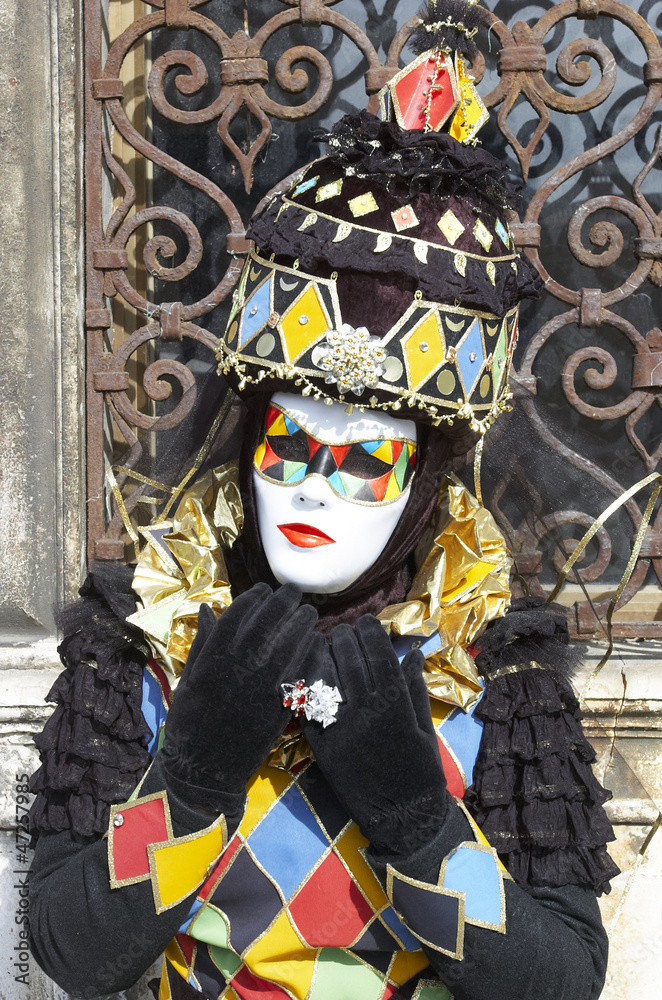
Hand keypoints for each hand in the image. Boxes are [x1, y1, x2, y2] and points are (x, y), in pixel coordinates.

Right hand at [161, 583, 317, 796]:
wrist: (205, 767)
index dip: (256, 597)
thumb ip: (204, 642)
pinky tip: (315, 643)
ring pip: (290, 641)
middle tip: (295, 593)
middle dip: (284, 602)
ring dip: (302, 623)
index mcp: (215, 655)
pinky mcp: (281, 703)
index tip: (265, 590)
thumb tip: (208, 609)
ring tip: (308, 614)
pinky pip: (302, 669)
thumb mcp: (190, 677)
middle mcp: (241, 663)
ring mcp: (263, 683)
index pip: (240, 613)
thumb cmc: (191, 721)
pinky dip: (310, 652)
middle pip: (269, 620)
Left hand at [302, 615, 448, 857]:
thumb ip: (415, 689)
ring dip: (323, 654)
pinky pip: (309, 706)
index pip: (379, 654)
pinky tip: (307, 672)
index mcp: (396, 704)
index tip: (365, 622)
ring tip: (322, 644)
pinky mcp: (322, 745)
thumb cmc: (420, 770)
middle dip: (344, 638)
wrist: (402, 816)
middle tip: (341, 630)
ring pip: (327, 677)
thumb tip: (412, 654)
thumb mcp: (425, 727)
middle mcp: (367, 710)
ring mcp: (342, 727)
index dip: (370, 633)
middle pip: (350, 659)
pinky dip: (307, 685)